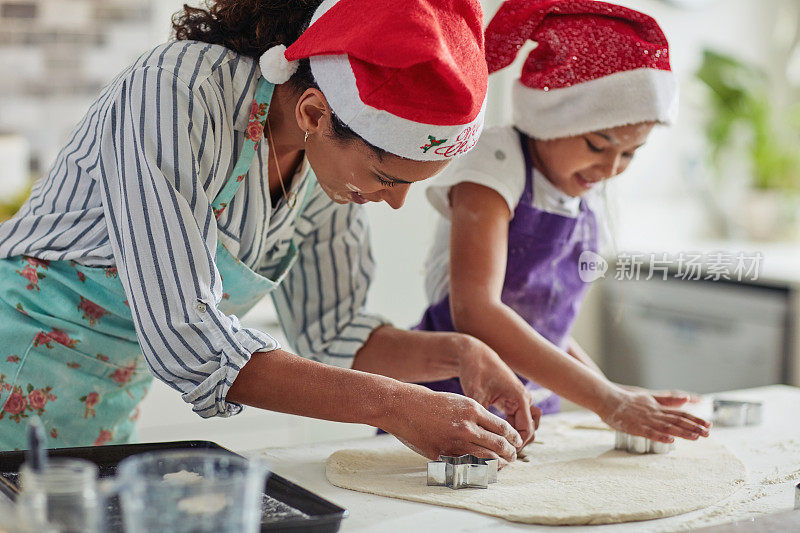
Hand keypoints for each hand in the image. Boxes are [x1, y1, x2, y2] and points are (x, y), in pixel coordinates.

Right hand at [383, 385, 523, 466]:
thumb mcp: (456, 401)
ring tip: (502, 465)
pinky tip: (482, 471)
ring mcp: (456, 441)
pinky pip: (466, 465)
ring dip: (498, 464)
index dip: (513, 437)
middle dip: (510, 453)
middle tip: (513, 457)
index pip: (502, 427)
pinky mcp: (443, 454)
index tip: (516, 442)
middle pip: (498, 445)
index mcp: (472, 409)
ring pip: (486, 458)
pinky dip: (478, 470)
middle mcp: (468, 426)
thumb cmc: (427, 401)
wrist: (401, 406)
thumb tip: (488, 431)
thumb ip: (473, 416)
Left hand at [447, 334, 539, 446]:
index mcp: (519, 397)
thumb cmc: (475, 370)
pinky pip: (517, 420)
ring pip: (526, 426)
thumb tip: (479, 439)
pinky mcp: (511, 400)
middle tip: (499, 455)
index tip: (501, 454)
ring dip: (516, 437)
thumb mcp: (475, 394)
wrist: (474, 353)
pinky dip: (510, 429)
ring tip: (499, 448)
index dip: (516, 444)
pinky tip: (495, 437)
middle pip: (529, 430)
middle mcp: (523, 399)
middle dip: (517, 443)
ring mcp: (519, 400)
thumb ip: (481, 417)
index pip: (527, 430)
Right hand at [600, 387, 710, 442]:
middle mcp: (654, 413)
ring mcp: (645, 420)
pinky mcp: (634, 427)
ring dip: (682, 432)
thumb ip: (666, 399)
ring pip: (666, 427)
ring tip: (696, 437)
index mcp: (657, 407)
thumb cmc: (626, 400)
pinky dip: (660, 437)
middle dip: (693, 427)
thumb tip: (685, 398)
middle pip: (677, 420)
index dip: (695, 420)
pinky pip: (649, 433)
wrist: (606, 399)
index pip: (680, 414)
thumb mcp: (648, 397)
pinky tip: (670, 441)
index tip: (708, 425)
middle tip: (708, 432)